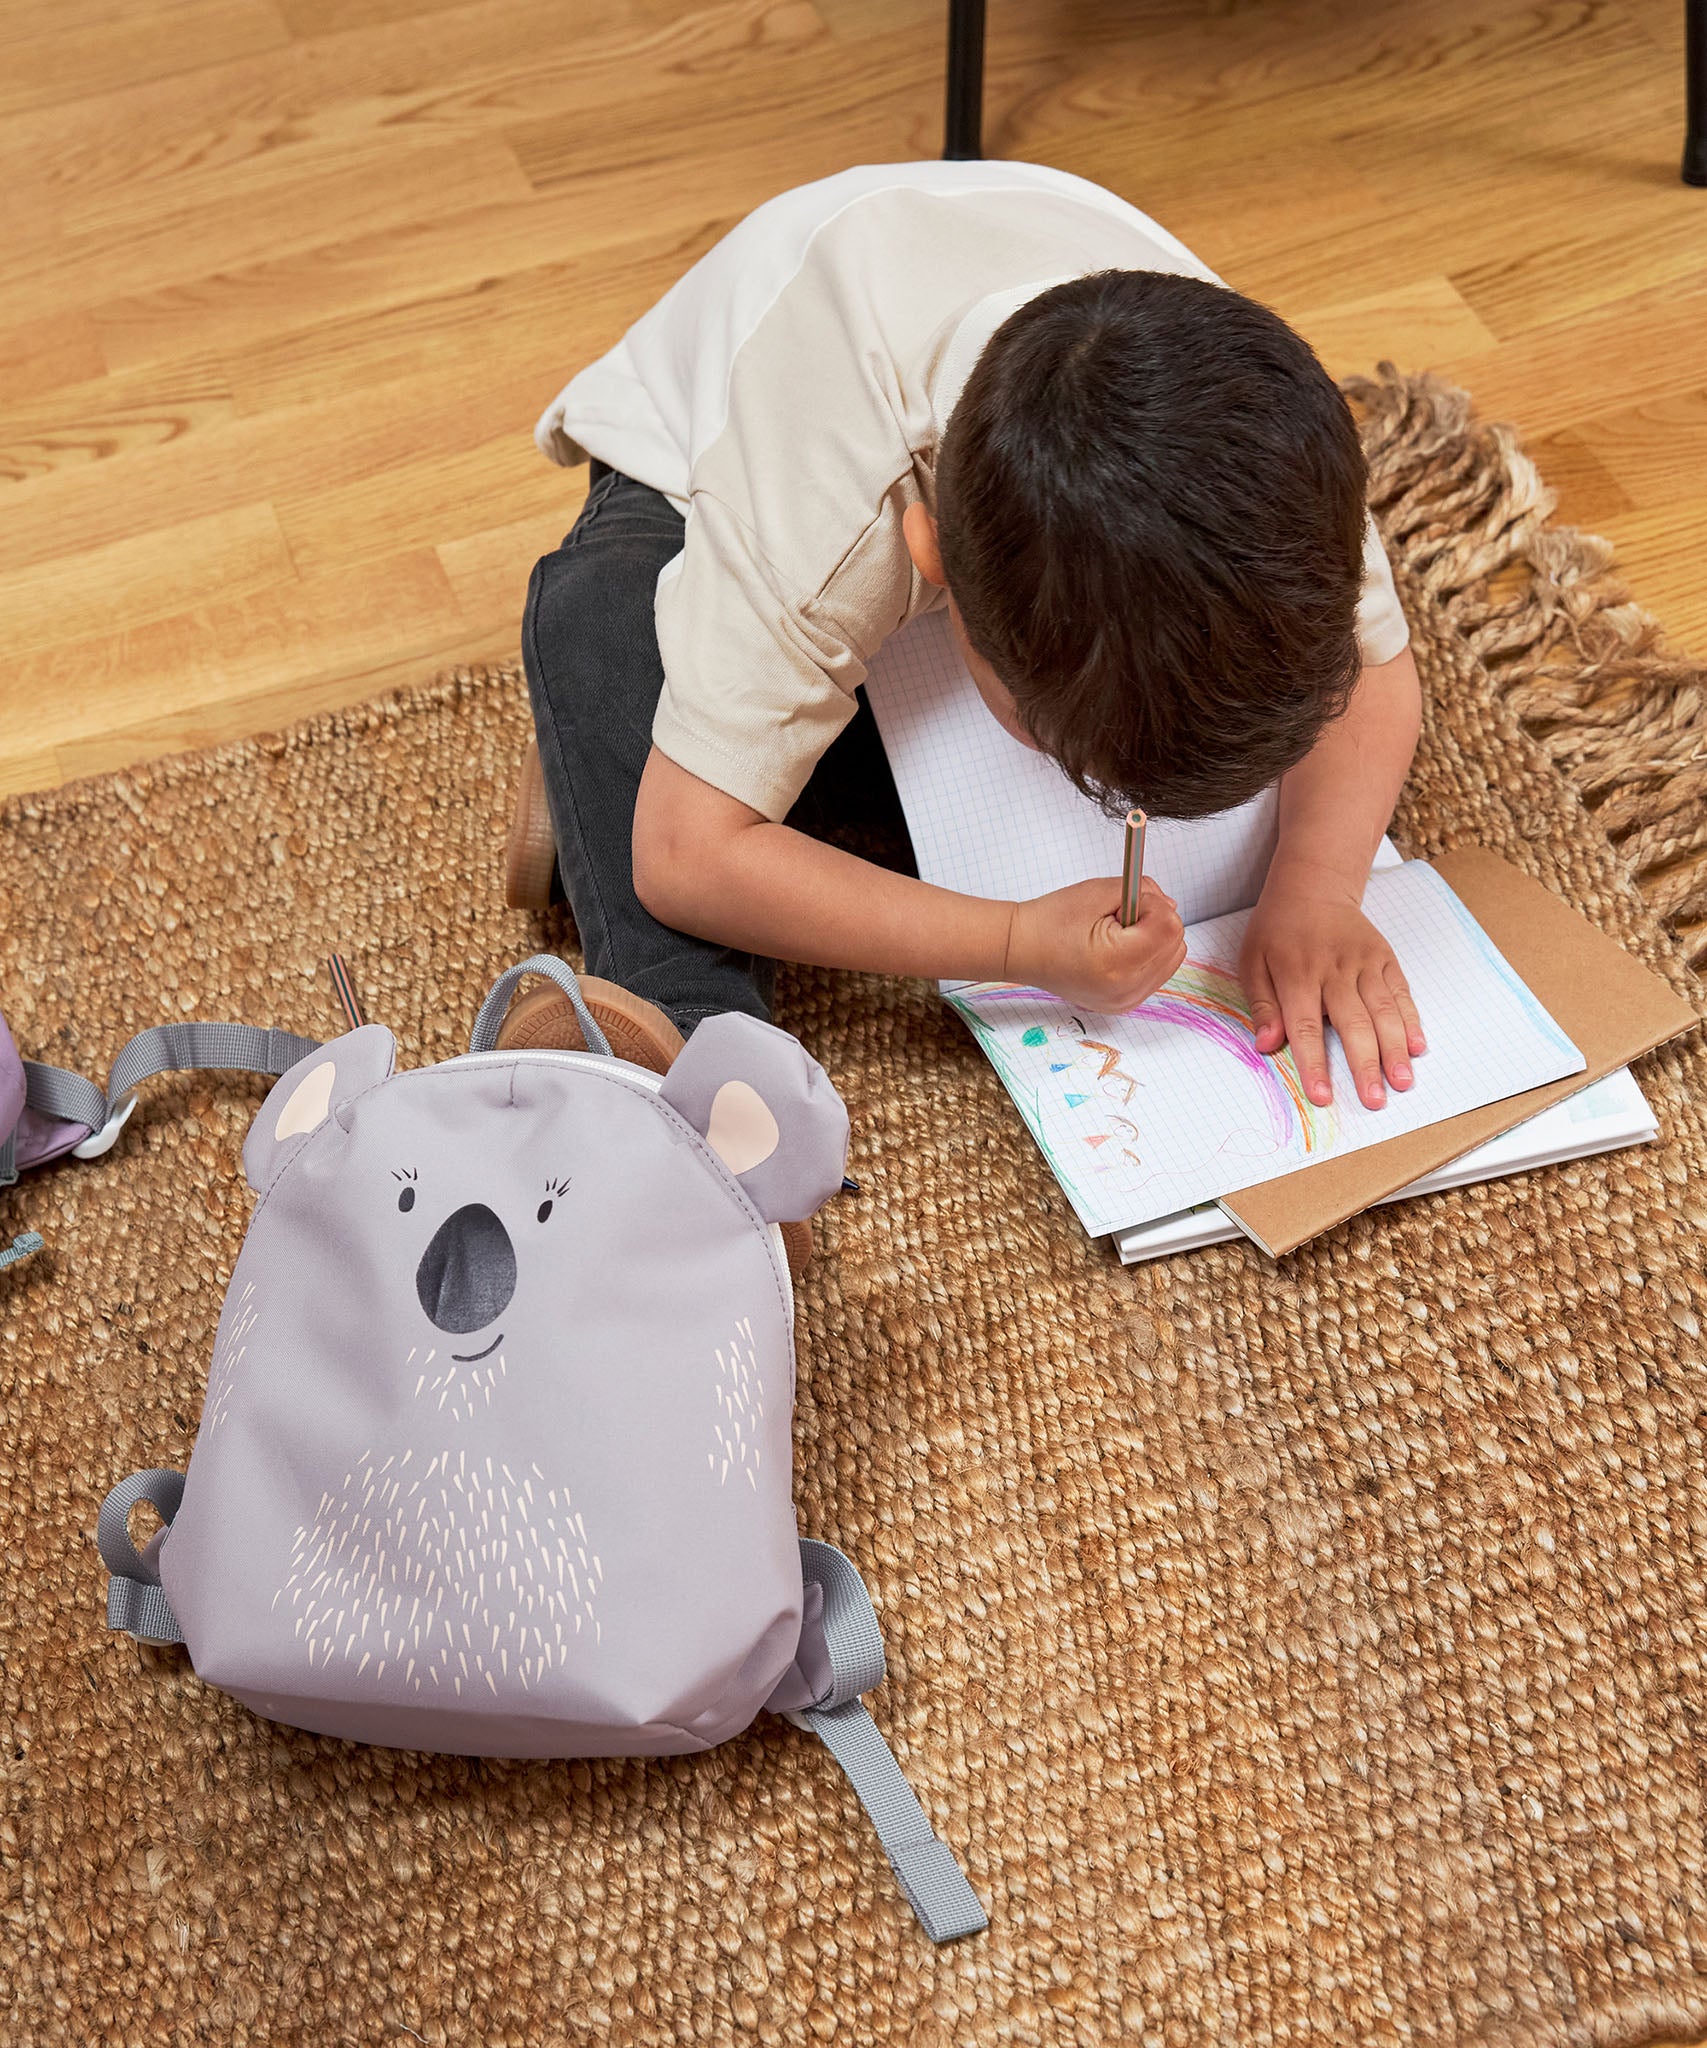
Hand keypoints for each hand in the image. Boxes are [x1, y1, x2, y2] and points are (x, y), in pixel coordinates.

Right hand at [1005, 874, 1185, 1012]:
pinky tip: (1119, 950)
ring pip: (1172, 959)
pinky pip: (1157, 973)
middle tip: (1120, 919)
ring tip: (1117, 936)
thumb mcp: (1099, 892)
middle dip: (1156, 923)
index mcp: (1117, 963)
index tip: (1128, 904)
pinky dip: (1147, 956)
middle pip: (1176, 944)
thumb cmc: (1050, 923)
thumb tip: (1170, 905)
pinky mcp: (1125, 1003)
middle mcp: (1125, 989)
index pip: (1169, 926)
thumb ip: (1144, 892)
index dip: (1152, 905)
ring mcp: (1126, 1001)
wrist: (1022, 950)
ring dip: (1154, 940)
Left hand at [1238, 871, 1425, 1109]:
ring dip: (1395, 1049)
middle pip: (1353, 1023)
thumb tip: (1267, 1044)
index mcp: (1296, 973)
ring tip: (1402, 1082)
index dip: (1315, 1064)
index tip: (1323, 1096)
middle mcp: (1334, 969)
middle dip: (1365, 1065)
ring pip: (1383, 1011)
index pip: (1306, 1027)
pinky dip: (1411, 1020)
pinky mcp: (1385, 958)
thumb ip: (1262, 1005)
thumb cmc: (1276, 930)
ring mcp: (1364, 963)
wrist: (1313, 885)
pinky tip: (1417, 1047)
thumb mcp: (1252, 962)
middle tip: (1374, 1100)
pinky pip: (1401, 993)